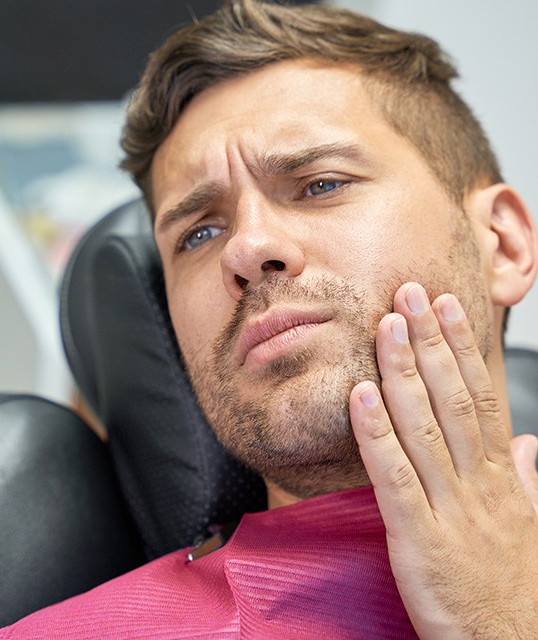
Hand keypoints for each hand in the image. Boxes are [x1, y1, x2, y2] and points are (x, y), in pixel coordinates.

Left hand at [349, 282, 537, 637]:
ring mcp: (449, 508)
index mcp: (499, 477)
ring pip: (424, 426)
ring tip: (386, 325)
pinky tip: (361, 396)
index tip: (446, 306)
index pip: (481, 396)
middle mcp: (478, 483)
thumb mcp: (528, 528)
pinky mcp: (419, 538)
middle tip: (409, 293)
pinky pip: (393, 476)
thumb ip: (526, 481)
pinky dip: (376, 433)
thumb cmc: (513, 590)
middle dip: (429, 342)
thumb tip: (528, 444)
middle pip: (452, 397)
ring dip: (402, 372)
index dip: (461, 347)